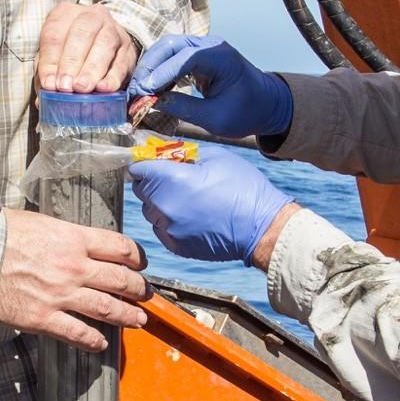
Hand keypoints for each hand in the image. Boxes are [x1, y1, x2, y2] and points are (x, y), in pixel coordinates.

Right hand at [0, 207, 148, 351]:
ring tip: (137, 321)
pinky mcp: (43, 318)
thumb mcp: (38, 223)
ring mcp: (60, 295)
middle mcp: (74, 267)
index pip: (119, 248)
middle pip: (120, 280)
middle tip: (145, 295)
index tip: (139, 265)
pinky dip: (92, 341)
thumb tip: (69, 242)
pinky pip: (77, 333)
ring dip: (126, 316)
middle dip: (138, 289)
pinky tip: (100, 344)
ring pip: (106, 309)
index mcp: (74, 239)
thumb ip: (60, 235)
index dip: (135, 258)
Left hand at [37, 3, 138, 93]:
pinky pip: (121, 62)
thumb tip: (47, 92)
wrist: (100, 43)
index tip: (48, 84)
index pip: (54, 34)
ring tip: (82, 88)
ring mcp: (113, 29)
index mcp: (65, 13)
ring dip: (91, 70)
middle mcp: (91, 15)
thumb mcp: (52, 55)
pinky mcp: (128, 49)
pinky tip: (103, 88)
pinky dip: (112, 77)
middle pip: (81, 34)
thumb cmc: (68, 51)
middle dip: (71, 63)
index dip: (50, 60)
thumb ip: (47, 71)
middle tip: (65, 86)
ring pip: (104, 45)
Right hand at [129, 35, 293, 140]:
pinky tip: (149, 89)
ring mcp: (201, 46)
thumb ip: (183, 108)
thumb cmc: (246, 112)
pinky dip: (157, 70)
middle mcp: (209, 44)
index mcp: (220, 56)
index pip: (183, 58)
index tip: (142, 92)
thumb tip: (151, 104)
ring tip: (138, 92)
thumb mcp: (215, 118)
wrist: (265, 104)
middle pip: (169, 46)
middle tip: (134, 93)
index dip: (160, 74)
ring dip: (149, 68)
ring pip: (166, 49)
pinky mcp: (196, 54)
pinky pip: (170, 56)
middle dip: (148, 68)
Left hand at [131, 147, 293, 265]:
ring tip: (186, 198)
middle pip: (141, 191)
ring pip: (150, 211)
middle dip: (153, 182)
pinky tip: (191, 216)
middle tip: (173, 178)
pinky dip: (170, 221)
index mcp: (171, 180)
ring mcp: (168, 228)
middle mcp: (164, 206)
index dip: (145, 164)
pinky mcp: (176, 245)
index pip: (138, 170)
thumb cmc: (243, 188)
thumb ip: (185, 155)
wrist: (261, 227)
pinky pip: (162, 228)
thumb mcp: (216, 157)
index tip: (153, 163)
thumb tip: (170, 156)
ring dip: (161, 203)